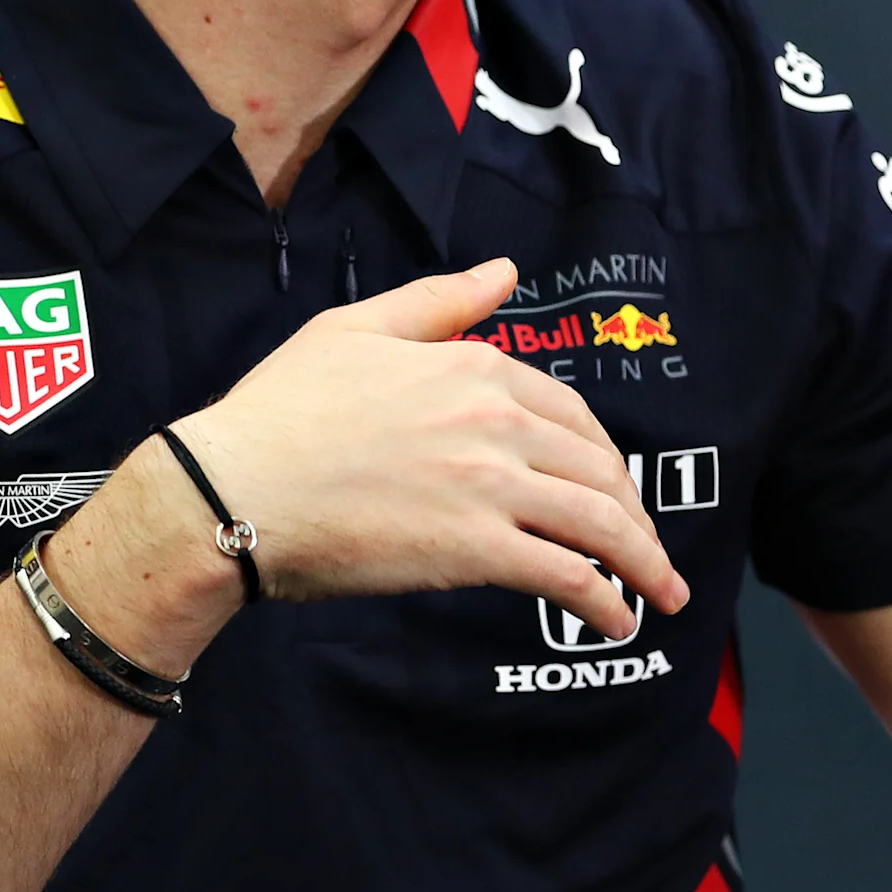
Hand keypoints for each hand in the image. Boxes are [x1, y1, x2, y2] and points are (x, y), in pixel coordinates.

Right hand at [170, 260, 684, 639]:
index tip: (612, 487)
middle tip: (648, 549)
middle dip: (635, 514)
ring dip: (644, 562)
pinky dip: (607, 599)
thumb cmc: (278, 412)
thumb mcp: (355, 328)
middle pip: (598, 469)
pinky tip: (619, 621)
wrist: (228, 488)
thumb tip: (503, 271)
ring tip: (662, 593)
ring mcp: (489, 485)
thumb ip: (439, 301)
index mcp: (474, 368)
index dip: (600, 456)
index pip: (570, 414)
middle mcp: (495, 421)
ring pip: (599, 522)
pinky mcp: (474, 549)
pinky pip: (567, 574)